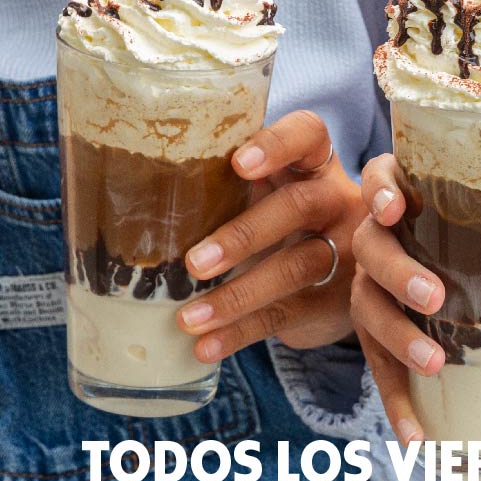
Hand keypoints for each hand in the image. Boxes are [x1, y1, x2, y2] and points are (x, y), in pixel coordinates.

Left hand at [177, 110, 364, 362]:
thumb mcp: (271, 192)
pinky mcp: (335, 300)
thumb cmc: (283, 221)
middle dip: (245, 234)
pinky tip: (205, 346)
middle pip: (299, 205)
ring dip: (237, 295)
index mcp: (314, 164)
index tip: (239, 164)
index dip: (277, 145)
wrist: (344, 275)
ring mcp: (344, 250)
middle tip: (195, 262)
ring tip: (188, 317)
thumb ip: (229, 184)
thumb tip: (137, 190)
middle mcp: (336, 200)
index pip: (307, 135)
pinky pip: (287, 314)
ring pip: (296, 267)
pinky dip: (241, 332)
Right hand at [350, 154, 480, 446]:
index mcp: (414, 201)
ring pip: (367, 306)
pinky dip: (397, 404)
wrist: (458, 282)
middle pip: (371, 246)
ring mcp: (372, 288)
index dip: (381, 190)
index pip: (383, 178)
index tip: (396, 208)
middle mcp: (381, 240)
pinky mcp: (375, 338)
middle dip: (398, 271)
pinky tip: (417, 439)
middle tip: (434, 297)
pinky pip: (378, 369)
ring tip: (433, 362)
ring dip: (396, 336)